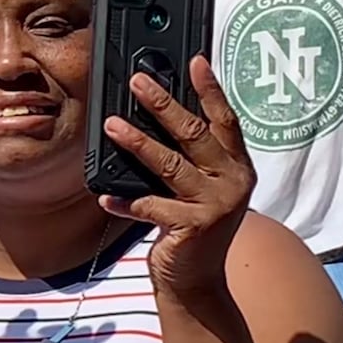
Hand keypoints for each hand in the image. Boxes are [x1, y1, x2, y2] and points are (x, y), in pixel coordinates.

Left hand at [100, 58, 255, 295]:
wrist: (196, 283)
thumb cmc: (192, 228)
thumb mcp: (198, 189)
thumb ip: (189, 159)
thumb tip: (153, 117)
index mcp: (237, 166)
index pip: (225, 119)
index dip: (210, 88)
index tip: (195, 60)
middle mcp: (234, 182)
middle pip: (195, 134)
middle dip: (163, 104)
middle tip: (138, 83)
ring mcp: (216, 205)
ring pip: (170, 164)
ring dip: (137, 143)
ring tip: (112, 126)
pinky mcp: (194, 227)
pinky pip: (150, 206)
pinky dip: (124, 200)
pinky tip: (104, 195)